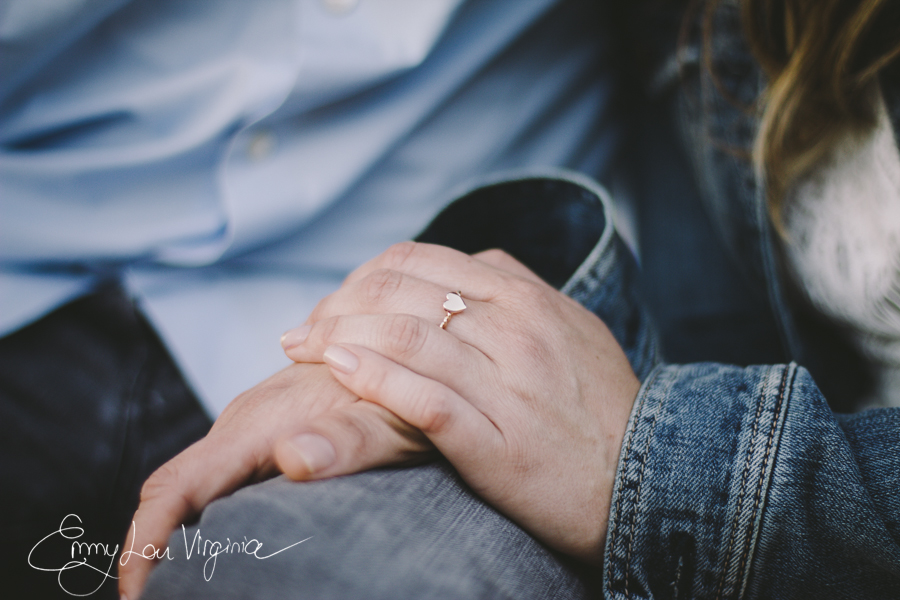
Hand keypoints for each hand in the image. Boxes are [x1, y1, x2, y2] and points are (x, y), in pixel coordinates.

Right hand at [118, 362, 432, 598]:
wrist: (402, 337)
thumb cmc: (405, 379)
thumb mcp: (395, 418)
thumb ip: (351, 438)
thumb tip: (293, 458)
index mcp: (260, 423)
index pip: (177, 487)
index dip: (145, 545)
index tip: (140, 596)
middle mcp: (244, 420)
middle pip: (174, 491)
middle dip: (154, 550)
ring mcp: (251, 420)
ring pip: (193, 481)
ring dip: (179, 533)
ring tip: (187, 585)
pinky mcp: (265, 423)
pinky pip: (217, 471)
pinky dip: (203, 513)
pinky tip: (220, 544)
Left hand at [282, 242, 639, 561]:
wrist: (647, 479)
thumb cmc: (601, 406)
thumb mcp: (571, 327)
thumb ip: (520, 290)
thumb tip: (473, 264)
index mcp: (526, 298)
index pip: (422, 261)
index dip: (364, 275)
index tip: (336, 301)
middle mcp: (516, 330)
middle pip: (402, 293)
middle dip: (338, 306)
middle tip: (303, 331)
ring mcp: (508, 385)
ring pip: (406, 337)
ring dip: (340, 338)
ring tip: (303, 350)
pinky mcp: (497, 442)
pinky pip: (424, 400)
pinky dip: (374, 381)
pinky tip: (340, 373)